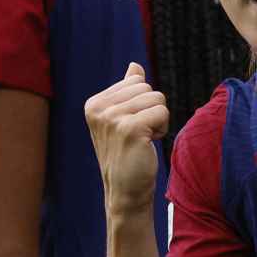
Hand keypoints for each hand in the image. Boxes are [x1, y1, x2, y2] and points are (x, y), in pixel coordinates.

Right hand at [84, 62, 168, 215]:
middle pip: (148, 88)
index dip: (143, 104)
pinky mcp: (129, 128)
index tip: (131, 127)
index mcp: (94, 103)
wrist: (126, 190)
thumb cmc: (127, 153)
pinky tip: (147, 145)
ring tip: (142, 140)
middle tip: (138, 135)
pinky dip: (162, 129)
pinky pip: (162, 112)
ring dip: (157, 121)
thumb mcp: (123, 118)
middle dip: (152, 110)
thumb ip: (128, 91)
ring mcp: (112, 118)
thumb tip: (134, 66)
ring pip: (157, 99)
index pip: (137, 81)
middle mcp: (99, 108)